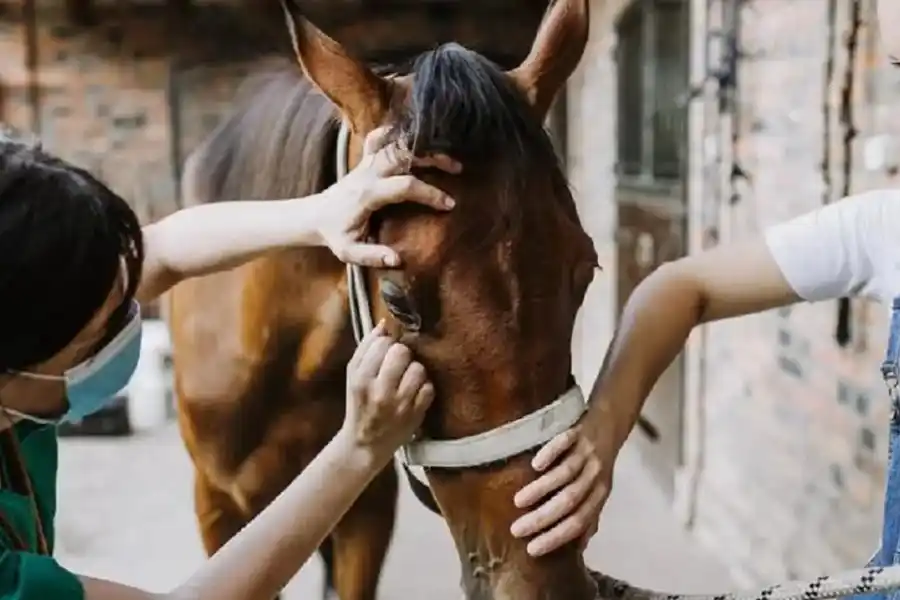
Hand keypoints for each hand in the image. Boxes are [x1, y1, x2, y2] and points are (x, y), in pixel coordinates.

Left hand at [317, 125, 461, 266]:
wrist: (315, 216)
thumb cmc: (335, 234)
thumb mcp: (349, 251)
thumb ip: (372, 255)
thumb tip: (397, 259)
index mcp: (368, 194)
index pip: (405, 186)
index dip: (429, 193)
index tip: (449, 204)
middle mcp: (368, 173)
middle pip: (404, 155)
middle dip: (433, 159)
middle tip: (457, 168)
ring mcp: (366, 163)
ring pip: (395, 144)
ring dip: (422, 146)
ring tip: (446, 155)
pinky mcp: (365, 160)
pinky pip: (379, 138)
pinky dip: (395, 133)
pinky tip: (414, 136)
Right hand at [342, 320, 434, 461]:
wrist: (365, 444)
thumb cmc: (359, 404)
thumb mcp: (352, 376)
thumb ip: (366, 348)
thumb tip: (384, 324)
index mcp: (361, 380)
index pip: (382, 344)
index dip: (387, 344)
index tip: (385, 354)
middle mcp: (380, 392)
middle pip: (402, 352)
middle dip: (402, 354)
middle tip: (398, 364)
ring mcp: (400, 405)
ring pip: (419, 369)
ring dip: (415, 370)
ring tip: (407, 378)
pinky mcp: (416, 415)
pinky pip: (429, 388)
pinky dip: (424, 387)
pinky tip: (414, 392)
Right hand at [509, 423, 615, 555]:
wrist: (610, 422)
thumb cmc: (597, 463)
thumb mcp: (598, 490)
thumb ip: (588, 516)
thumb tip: (577, 550)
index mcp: (600, 493)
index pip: (579, 521)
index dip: (556, 537)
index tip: (532, 550)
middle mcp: (595, 474)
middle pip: (569, 501)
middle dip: (543, 518)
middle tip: (516, 530)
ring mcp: (587, 452)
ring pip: (565, 474)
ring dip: (541, 489)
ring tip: (518, 502)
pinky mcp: (578, 430)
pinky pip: (564, 442)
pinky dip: (551, 453)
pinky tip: (535, 465)